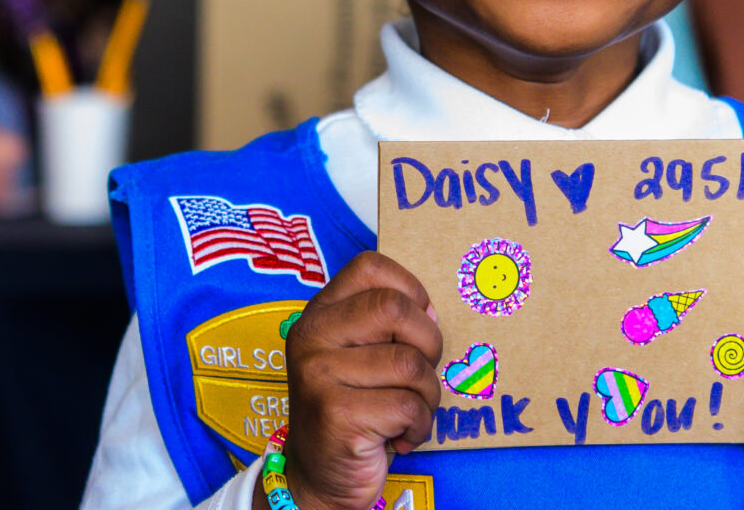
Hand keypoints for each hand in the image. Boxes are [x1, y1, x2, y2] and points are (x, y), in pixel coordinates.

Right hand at [265, 252, 441, 509]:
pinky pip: (407, 405)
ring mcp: (318, 374)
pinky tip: (400, 436)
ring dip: (427, 395)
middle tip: (420, 374)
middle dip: (428, 344)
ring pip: (409, 363)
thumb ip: (389, 326)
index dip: (410, 290)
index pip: (370, 267)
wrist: (319, 475)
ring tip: (410, 412)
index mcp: (320, 313)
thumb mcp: (363, 356)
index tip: (416, 325)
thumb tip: (432, 312)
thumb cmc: (354, 408)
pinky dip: (418, 426)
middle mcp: (311, 336)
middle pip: (395, 309)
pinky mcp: (335, 414)